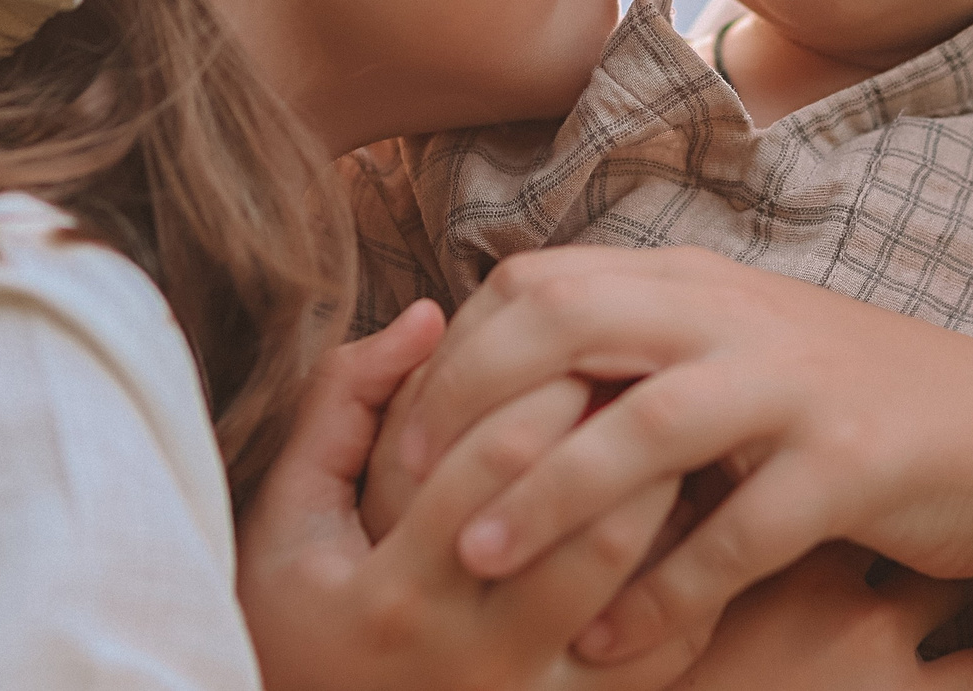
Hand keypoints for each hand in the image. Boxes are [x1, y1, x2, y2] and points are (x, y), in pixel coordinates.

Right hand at [239, 300, 704, 690]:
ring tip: (667, 435)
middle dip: (630, 441)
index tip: (578, 344)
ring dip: (670, 501)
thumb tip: (428, 315)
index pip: (499, 464)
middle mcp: (475, 659)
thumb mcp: (286, 517)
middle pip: (598, 534)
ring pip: (644, 591)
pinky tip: (677, 519)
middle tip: (645, 376)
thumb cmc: (296, 620)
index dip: (551, 385)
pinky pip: (665, 651)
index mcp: (397, 596)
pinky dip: (686, 578)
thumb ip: (341, 405)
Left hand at [382, 247, 972, 666]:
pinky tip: (611, 646)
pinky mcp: (851, 464)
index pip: (539, 282)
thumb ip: (632, 344)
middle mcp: (736, 313)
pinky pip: (738, 532)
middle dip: (472, 405)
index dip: (453, 354)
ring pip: (646, 426)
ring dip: (550, 495)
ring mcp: (796, 384)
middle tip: (411, 492)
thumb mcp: (727, 345)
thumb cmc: (836, 400)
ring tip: (480, 561)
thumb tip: (492, 374)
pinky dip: (664, 593)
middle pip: (570, 323)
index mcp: (693, 280)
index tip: (399, 434)